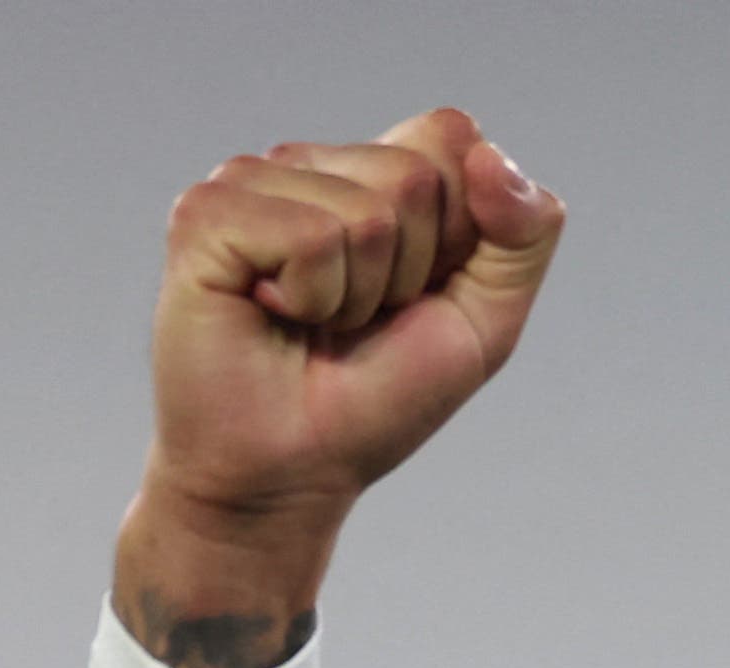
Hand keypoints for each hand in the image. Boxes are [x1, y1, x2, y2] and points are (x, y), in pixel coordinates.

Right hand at [114, 107, 564, 667]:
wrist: (293, 470)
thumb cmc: (378, 398)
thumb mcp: (485, 321)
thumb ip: (523, 235)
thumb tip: (489, 153)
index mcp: (372, 173)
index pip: (452, 136)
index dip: (459, 233)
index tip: (419, 293)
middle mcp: (310, 164)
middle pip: (416, 176)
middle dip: (411, 274)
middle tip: (357, 321)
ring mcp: (251, 181)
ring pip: (367, 212)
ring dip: (359, 296)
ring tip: (314, 322)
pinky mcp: (207, 214)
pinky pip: (309, 235)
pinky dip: (312, 297)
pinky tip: (272, 313)